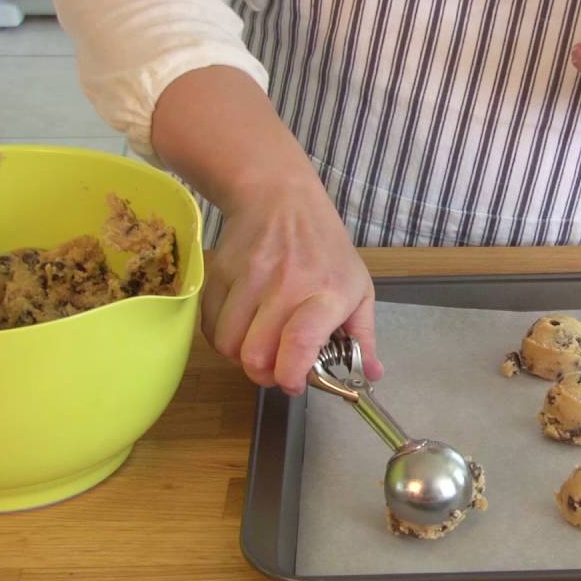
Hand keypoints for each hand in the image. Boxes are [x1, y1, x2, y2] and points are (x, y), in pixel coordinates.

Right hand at [201, 175, 382, 394]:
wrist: (279, 196)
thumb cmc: (325, 248)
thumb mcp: (358, 288)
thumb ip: (364, 337)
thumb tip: (370, 376)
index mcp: (328, 292)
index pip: (301, 341)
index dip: (291, 375)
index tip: (294, 384)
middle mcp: (286, 284)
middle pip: (256, 354)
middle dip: (264, 374)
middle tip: (276, 368)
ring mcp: (249, 277)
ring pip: (228, 345)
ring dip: (240, 356)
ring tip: (258, 345)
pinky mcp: (219, 272)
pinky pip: (210, 326)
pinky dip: (222, 338)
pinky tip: (240, 328)